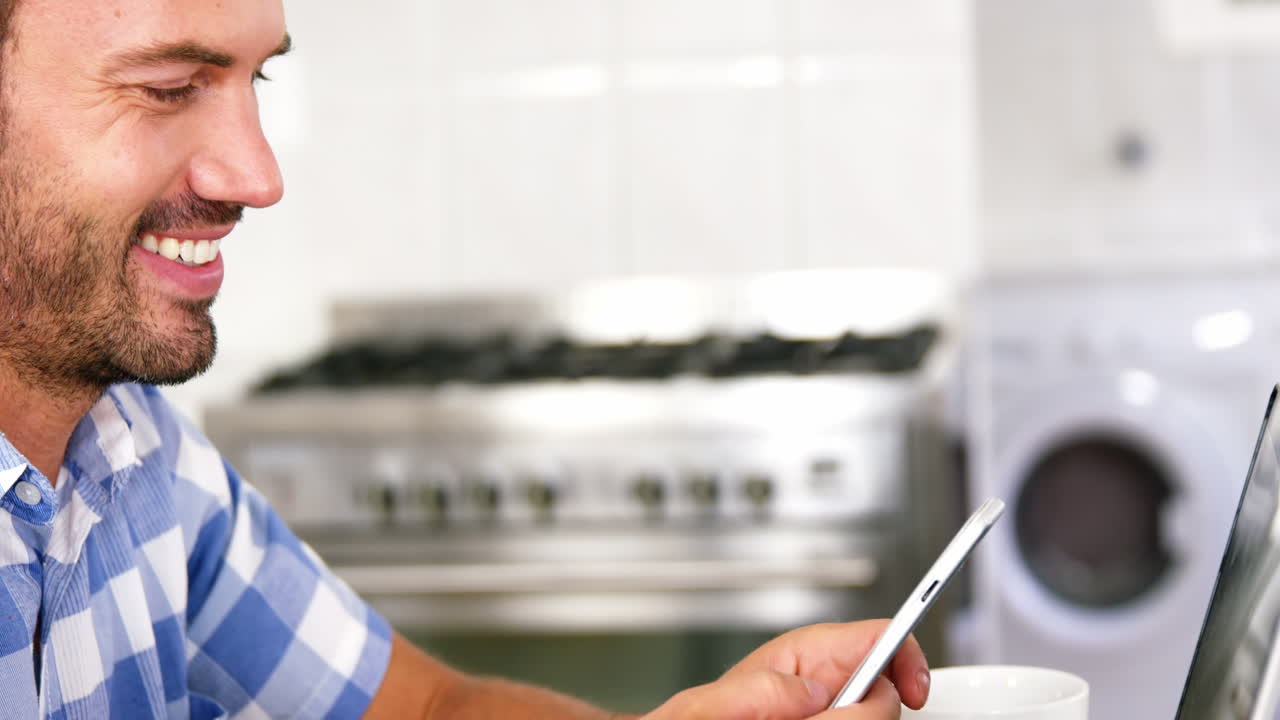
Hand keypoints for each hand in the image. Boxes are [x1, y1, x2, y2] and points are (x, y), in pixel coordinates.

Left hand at [639, 620, 929, 719]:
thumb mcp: (717, 701)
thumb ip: (767, 690)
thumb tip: (821, 693)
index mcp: (806, 656)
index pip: (879, 638)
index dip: (907, 659)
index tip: (916, 691)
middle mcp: (824, 686)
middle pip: (885, 694)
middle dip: (870, 714)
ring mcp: (827, 713)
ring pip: (874, 719)